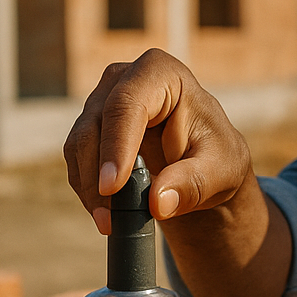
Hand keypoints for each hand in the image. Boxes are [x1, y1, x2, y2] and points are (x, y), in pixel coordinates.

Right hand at [63, 50, 254, 235]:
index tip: (112, 187)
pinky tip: (106, 214)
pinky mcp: (90, 126)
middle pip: (95, 125)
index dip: (116, 145)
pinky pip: (77, 160)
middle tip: (109, 220)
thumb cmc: (216, 157)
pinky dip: (88, 190)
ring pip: (79, 144)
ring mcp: (102, 100)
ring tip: (110, 223)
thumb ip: (192, 184)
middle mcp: (124, 78)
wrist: (204, 161)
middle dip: (97, 176)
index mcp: (161, 73)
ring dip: (90, 188)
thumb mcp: (219, 173)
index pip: (128, 104)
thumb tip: (158, 203)